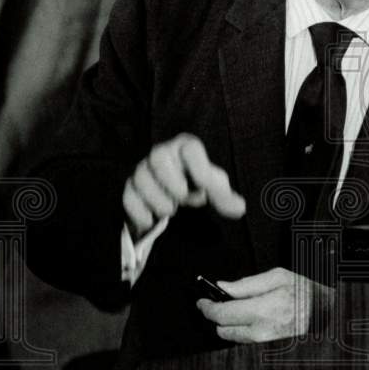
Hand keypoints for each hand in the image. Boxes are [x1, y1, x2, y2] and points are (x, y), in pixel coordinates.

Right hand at [122, 133, 245, 238]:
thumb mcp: (213, 188)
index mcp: (186, 149)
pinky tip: (151, 221)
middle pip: (158, 157)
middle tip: (183, 198)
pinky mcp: (130, 187)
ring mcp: (143, 169)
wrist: (172, 193)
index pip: (191, 148)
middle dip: (172, 181)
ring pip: (140, 178)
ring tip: (170, 210)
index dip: (198, 166)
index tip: (204, 185)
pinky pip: (128, 196)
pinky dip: (139, 211)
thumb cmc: (196, 182)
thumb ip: (225, 196)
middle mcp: (162, 154)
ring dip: (157, 199)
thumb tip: (240, 208)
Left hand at [195, 267, 333, 342]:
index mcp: (263, 309)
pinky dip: (241, 328)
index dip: (207, 307)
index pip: (222, 314)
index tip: (202, 301)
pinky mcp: (268, 346)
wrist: (328, 312)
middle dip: (217, 315)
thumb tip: (224, 287)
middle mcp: (261, 330)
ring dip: (229, 322)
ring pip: (232, 336)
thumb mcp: (279, 277)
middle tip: (219, 301)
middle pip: (223, 329)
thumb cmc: (307, 292)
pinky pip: (245, 338)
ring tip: (238, 307)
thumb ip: (247, 283)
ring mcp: (265, 341)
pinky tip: (251, 315)